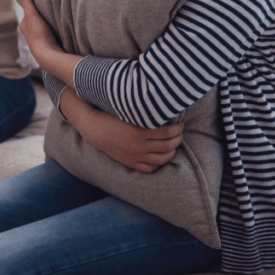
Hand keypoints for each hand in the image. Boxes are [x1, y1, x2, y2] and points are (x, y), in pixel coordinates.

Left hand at [19, 0, 59, 63]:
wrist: (49, 55)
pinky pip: (53, 30)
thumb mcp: (31, 14)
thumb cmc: (38, 34)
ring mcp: (41, 38)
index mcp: (24, 25)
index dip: (33, 2)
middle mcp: (31, 32)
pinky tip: (62, 22)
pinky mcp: (51, 42)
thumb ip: (28, 1)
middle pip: (37, 17)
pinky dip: (56, 25)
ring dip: (50, 18)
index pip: (28, 10)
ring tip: (58, 10)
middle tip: (51, 1)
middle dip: (42, 11)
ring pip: (45, 24)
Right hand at [62, 89, 182, 172]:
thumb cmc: (112, 115)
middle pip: (168, 146)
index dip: (178, 129)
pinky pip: (150, 168)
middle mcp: (138, 146)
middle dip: (178, 140)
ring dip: (172, 152)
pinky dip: (159, 164)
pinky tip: (161, 156)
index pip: (167, 133)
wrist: (94, 128)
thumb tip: (163, 105)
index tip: (181, 125)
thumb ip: (145, 111)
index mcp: (139, 132)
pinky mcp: (130, 162)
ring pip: (162, 159)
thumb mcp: (129, 111)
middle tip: (180, 134)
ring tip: (174, 145)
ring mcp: (134, 156)